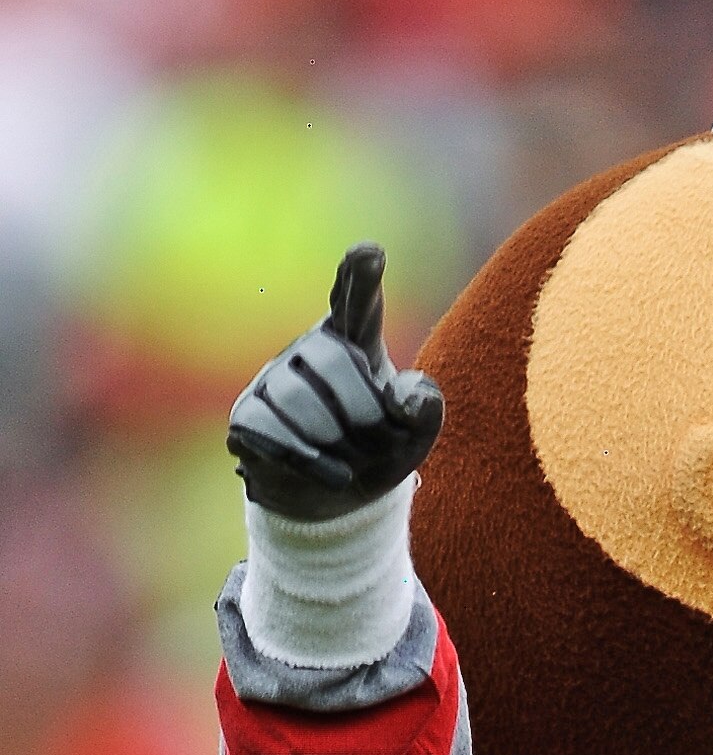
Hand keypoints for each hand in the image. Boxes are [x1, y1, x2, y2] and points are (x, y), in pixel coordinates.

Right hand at [226, 244, 443, 521]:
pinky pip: (267, 430)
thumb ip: (424, 408)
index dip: (359, 278)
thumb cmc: (378, 450)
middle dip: (364, 411)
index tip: (369, 253)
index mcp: (354, 341)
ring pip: (295, 398)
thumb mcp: (414, 433)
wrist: (339, 501)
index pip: (356, 301)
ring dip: (336, 441)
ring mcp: (272, 380)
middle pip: (331, 358)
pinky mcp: (247, 417)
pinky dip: (309, 461)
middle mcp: (308, 350)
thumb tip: (404, 399)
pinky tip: (337, 476)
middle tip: (379, 441)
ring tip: (353, 462)